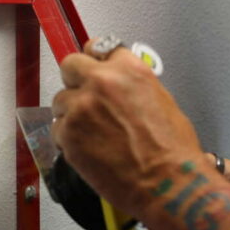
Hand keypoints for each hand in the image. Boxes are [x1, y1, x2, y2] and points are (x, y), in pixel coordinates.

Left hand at [51, 39, 202, 217]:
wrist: (166, 182)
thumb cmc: (172, 149)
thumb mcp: (162, 101)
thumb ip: (133, 86)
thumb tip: (120, 88)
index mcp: (129, 70)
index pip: (98, 47)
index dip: (95, 61)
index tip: (93, 68)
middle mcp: (102, 82)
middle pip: (70, 64)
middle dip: (75, 80)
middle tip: (84, 96)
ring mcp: (81, 108)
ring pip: (60, 100)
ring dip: (71, 113)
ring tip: (91, 132)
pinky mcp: (68, 135)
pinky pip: (57, 129)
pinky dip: (69, 139)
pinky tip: (89, 149)